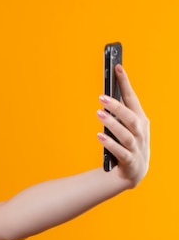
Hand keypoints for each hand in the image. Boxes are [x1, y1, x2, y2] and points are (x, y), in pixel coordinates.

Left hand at [97, 64, 149, 187]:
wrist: (134, 171)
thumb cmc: (128, 144)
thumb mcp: (126, 127)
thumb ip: (118, 113)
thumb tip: (105, 94)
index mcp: (140, 120)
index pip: (132, 98)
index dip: (125, 83)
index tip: (118, 68)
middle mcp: (141, 132)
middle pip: (131, 117)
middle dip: (117, 106)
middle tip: (101, 97)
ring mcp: (137, 147)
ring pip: (126, 134)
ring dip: (112, 123)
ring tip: (99, 113)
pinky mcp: (129, 160)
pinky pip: (120, 152)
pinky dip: (110, 144)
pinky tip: (100, 136)